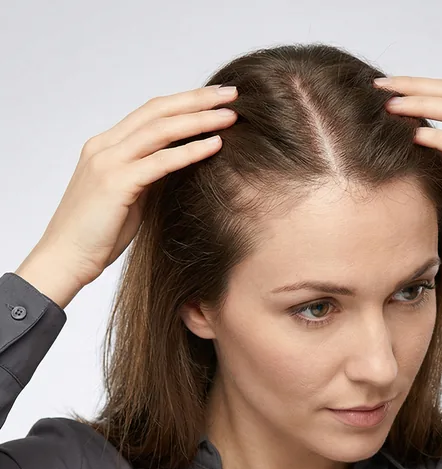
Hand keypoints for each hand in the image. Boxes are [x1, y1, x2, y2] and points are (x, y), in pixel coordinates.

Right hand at [30, 84, 238, 291]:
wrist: (65, 258)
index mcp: (106, 146)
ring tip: (231, 116)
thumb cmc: (99, 232)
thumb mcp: (131, 194)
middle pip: (157, 111)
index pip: (151, 112)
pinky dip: (190, 151)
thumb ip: (151, 172)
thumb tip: (185, 160)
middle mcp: (104, 147)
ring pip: (160, 130)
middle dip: (197, 100)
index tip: (217, 97)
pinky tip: (216, 145)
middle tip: (232, 93)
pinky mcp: (115, 184)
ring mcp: (107, 163)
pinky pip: (160, 162)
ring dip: (199, 120)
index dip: (185, 100)